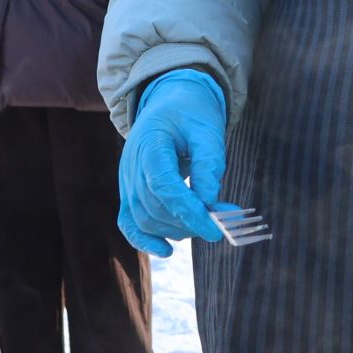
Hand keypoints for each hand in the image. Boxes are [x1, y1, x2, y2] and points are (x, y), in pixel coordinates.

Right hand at [117, 70, 228, 254]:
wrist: (169, 101)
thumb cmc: (191, 112)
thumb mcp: (207, 129)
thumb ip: (209, 164)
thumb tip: (211, 203)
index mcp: (149, 144)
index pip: (163, 186)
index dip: (189, 211)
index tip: (215, 228)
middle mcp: (131, 166)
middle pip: (155, 207)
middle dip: (191, 220)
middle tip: (226, 218)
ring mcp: (126, 182)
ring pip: (146, 219)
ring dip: (178, 229)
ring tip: (210, 221)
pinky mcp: (129, 193)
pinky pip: (130, 223)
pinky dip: (145, 240)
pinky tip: (167, 251)